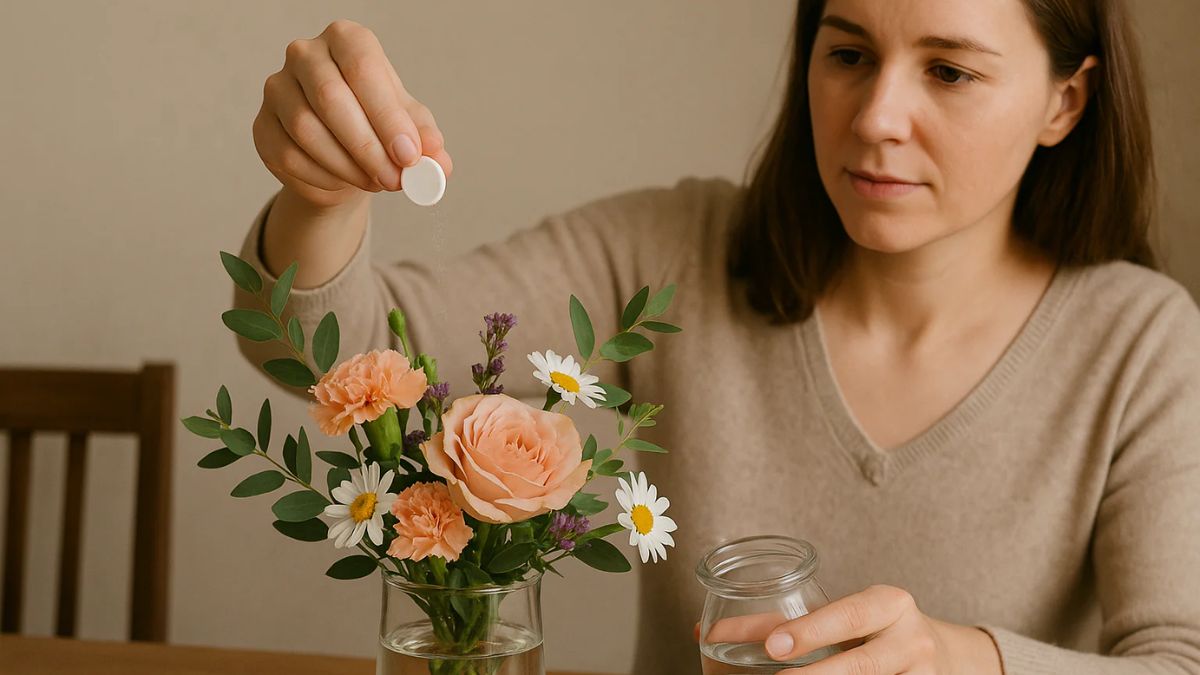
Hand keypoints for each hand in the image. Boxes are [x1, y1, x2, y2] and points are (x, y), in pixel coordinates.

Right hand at [252, 19, 453, 209]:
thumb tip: (438, 161)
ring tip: (377, 182)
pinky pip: (289, 155)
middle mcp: (305, 54)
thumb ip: (426, 141)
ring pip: (306, 129)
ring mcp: (277, 88)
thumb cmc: (378, 127)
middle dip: (368, 146)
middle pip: (331, 97)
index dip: (387, 115)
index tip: (409, 155)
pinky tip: (344, 182)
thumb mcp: (410, 129)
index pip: (364, 68)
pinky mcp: (262, 126)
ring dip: (347, 166)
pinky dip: (323, 177)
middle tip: (396, 180)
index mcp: (346, 40)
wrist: (341, 155)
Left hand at [762, 585, 1002, 673]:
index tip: (772, 644)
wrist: (946, 656)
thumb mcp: (850, 617)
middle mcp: (911, 639)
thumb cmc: (879, 631)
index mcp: (889, 604)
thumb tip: (709, 634)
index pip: (847, 615)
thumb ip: (794, 623)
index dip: (810, 630)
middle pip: (860, 664)